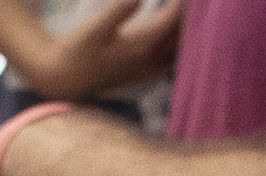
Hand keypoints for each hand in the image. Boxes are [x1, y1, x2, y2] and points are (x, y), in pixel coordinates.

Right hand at [24, 0, 182, 100]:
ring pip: (179, 50)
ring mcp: (148, 69)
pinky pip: (172, 59)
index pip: (172, 20)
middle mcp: (149, 60)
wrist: (66, 78)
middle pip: (181, 37)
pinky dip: (180, 45)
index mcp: (140, 47)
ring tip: (194, 12)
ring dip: (188, 31)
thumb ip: (118, 11)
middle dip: (191, 16)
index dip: (181, 2)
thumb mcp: (93, 29)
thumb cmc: (76, 51)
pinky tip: (182, 35)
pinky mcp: (144, 72)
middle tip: (199, 2)